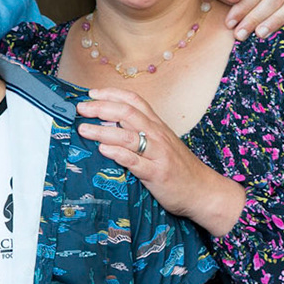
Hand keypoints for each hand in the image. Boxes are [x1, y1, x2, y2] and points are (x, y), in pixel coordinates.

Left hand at [76, 88, 245, 235]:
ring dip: (102, 131)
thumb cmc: (178, 168)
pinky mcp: (156, 173)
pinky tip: (103, 150)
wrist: (202, 190)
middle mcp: (157, 135)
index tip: (91, 93)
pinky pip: (135, 161)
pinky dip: (118, 153)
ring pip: (128, 136)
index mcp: (157, 126)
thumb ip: (139, 133)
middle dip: (101, 108)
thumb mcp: (160, 144)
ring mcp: (157, 154)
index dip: (112, 94)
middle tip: (81, 109)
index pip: (134, 101)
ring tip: (83, 129)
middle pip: (127, 113)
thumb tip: (108, 125)